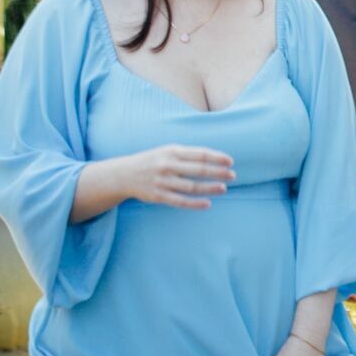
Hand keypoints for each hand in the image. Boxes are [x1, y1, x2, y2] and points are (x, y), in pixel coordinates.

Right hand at [116, 145, 235, 209]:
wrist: (123, 174)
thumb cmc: (152, 161)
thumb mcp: (167, 151)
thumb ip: (187, 154)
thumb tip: (213, 158)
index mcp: (172, 151)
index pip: (200, 154)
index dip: (217, 158)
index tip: (230, 162)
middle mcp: (168, 165)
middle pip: (199, 170)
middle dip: (218, 173)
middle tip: (232, 175)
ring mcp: (163, 181)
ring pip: (192, 187)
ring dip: (210, 188)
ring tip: (223, 188)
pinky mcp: (158, 196)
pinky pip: (180, 201)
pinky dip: (195, 203)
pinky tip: (207, 203)